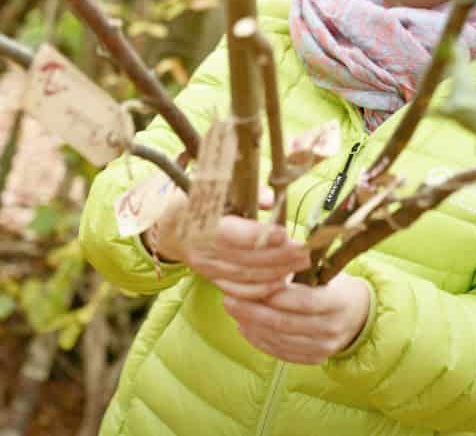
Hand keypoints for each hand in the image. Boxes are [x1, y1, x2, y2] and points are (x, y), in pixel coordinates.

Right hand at [149, 188, 309, 299]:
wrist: (169, 227)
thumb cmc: (195, 200)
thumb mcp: (211, 186)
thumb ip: (241, 191)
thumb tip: (270, 200)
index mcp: (199, 222)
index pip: (230, 234)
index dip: (257, 236)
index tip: (284, 233)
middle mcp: (202, 249)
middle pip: (244, 259)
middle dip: (278, 257)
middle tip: (305, 250)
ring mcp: (207, 268)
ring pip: (245, 276)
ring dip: (276, 272)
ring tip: (300, 263)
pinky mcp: (211, 279)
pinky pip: (238, 290)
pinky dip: (261, 289)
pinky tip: (281, 282)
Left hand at [222, 272, 370, 364]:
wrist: (356, 313)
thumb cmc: (333, 284)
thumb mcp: (324, 271)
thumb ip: (297, 268)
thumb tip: (264, 255)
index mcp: (338, 302)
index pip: (305, 302)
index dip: (277, 296)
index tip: (252, 285)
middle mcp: (332, 328)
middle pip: (286, 323)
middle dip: (253, 311)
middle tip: (229, 298)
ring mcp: (324, 347)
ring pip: (280, 340)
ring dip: (252, 326)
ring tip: (233, 310)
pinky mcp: (314, 358)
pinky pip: (282, 352)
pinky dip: (259, 340)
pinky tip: (244, 326)